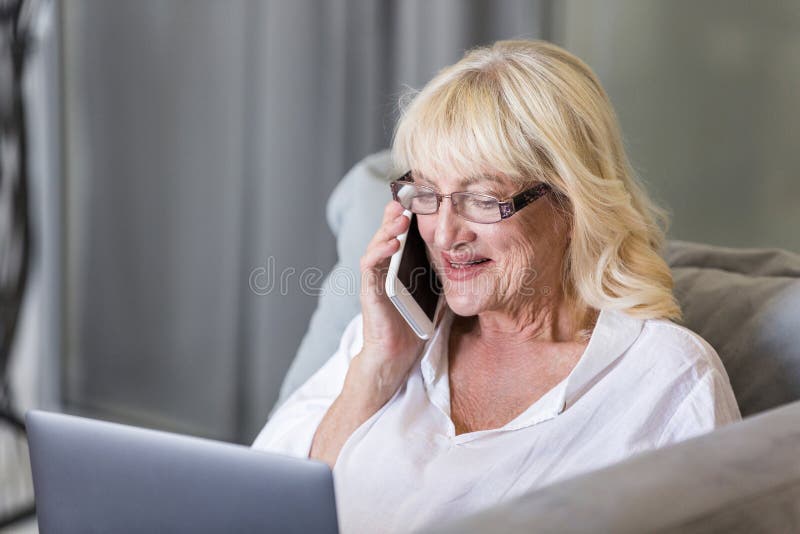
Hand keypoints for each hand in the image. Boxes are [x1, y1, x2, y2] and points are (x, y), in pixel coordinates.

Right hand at [354, 200, 425, 400]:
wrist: (395, 358)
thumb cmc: (413, 328)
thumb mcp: (434, 295)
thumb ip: (442, 276)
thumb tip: (469, 259)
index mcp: (398, 269)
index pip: (400, 237)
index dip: (407, 217)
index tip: (419, 200)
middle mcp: (383, 271)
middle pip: (386, 235)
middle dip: (395, 216)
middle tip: (407, 198)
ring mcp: (374, 281)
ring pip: (376, 246)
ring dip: (386, 230)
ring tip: (400, 216)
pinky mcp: (369, 294)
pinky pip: (370, 268)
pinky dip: (379, 253)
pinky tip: (391, 244)